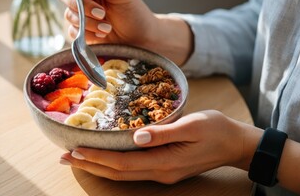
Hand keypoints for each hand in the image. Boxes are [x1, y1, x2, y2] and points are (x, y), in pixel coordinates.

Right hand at [56, 0, 193, 64]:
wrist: (141, 39)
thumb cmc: (135, 13)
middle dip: (79, 3)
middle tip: (101, 12)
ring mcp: (81, 13)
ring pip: (69, 13)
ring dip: (88, 21)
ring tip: (107, 26)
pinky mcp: (81, 30)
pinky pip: (73, 30)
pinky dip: (88, 33)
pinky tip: (103, 34)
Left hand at [60, 110, 258, 183]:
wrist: (236, 143)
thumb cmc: (215, 129)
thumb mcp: (192, 125)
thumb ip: (163, 132)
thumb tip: (136, 137)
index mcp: (164, 161)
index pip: (122, 163)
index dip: (96, 158)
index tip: (74, 151)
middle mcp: (160, 172)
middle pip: (117, 173)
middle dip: (89, 165)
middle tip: (63, 157)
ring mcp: (162, 172)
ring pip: (122, 174)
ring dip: (97, 167)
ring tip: (75, 159)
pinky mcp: (164, 168)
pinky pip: (132, 170)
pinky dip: (112, 165)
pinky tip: (103, 159)